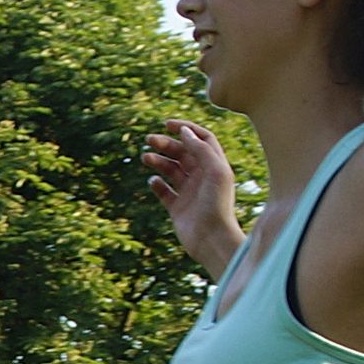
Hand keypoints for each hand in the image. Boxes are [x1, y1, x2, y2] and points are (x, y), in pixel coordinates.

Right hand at [142, 119, 242, 271]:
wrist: (211, 239)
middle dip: (166, 144)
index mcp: (214, 165)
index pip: (201, 139)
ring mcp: (189, 192)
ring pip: (171, 169)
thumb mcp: (215, 171)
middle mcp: (202, 176)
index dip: (186, 129)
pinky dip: (156, 184)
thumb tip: (184, 131)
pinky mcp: (177, 207)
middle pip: (183, 152)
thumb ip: (201, 149)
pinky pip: (164, 191)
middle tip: (149, 140)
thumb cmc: (218, 205)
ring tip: (145, 158)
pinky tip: (153, 181)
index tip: (168, 125)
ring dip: (158, 161)